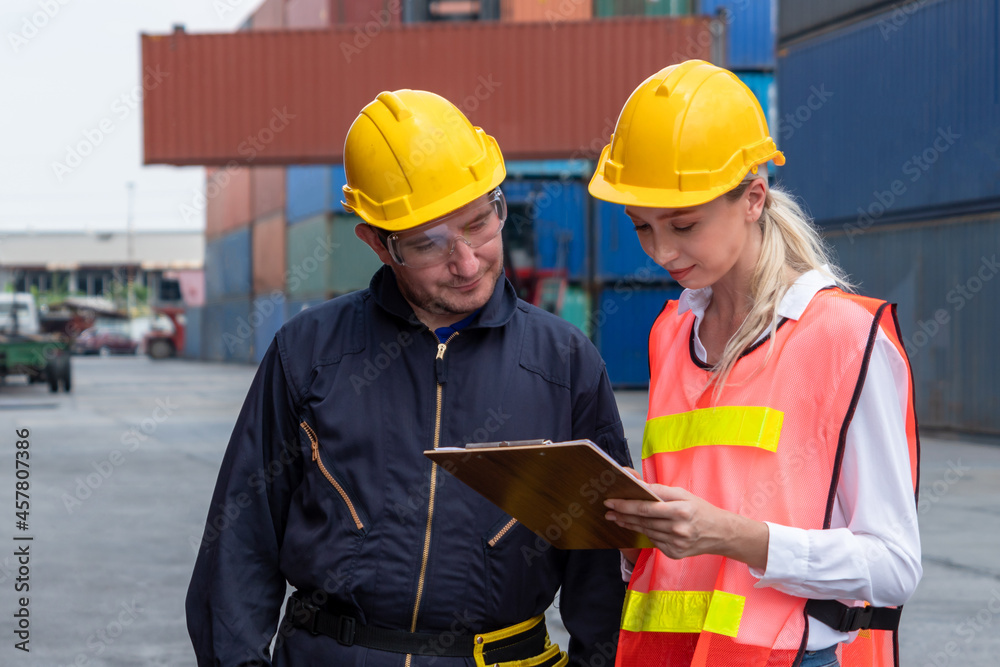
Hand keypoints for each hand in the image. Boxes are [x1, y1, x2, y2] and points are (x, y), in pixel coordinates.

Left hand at [604, 485, 768, 569]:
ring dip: (630, 525)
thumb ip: (660, 491)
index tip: (611, 501)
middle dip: (623, 515)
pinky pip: (655, 542)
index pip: (646, 507)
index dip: (626, 505)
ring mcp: (677, 543)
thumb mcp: (683, 494)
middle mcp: (679, 528)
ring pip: (646, 532)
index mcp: (681, 510)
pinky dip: (647, 534)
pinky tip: (639, 527)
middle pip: (643, 521)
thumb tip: (639, 486)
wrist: (720, 533)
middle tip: (608, 511)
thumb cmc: (700, 509)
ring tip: (617, 519)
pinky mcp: (675, 553)